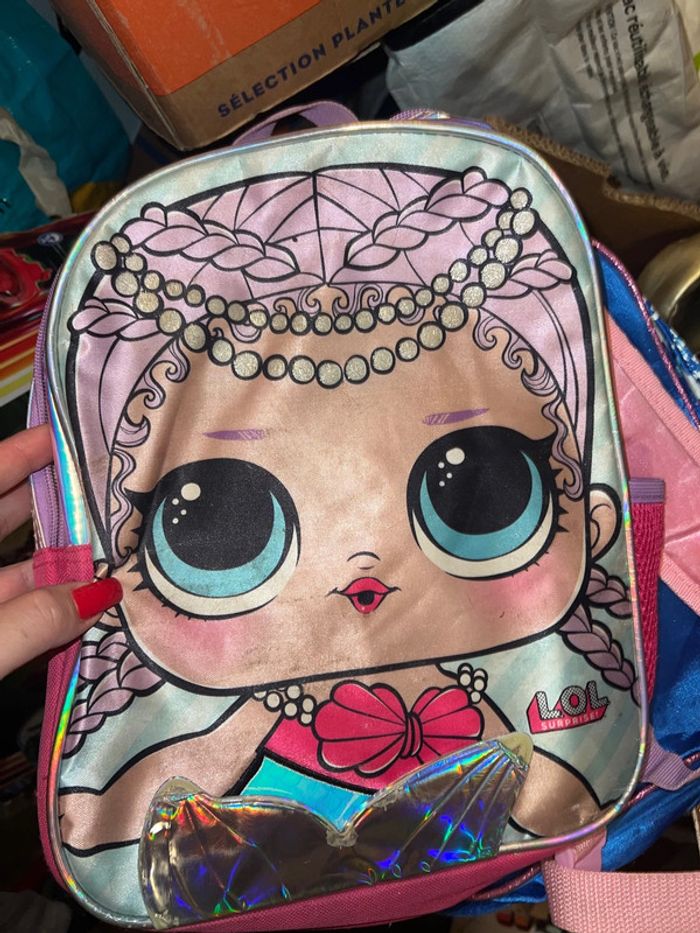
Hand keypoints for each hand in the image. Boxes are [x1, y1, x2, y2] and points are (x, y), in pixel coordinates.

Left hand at [0, 425, 121, 677]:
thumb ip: (34, 622)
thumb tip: (105, 591)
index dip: (22, 453)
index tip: (67, 431)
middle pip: (2, 519)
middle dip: (53, 501)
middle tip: (108, 483)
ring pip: (13, 573)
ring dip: (59, 565)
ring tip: (114, 545)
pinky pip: (14, 614)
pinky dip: (45, 609)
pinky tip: (87, 605)